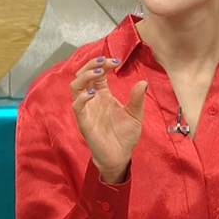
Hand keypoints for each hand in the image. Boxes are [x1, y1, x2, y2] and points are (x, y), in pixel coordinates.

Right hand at [70, 56, 146, 183]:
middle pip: (83, 75)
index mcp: (103, 94)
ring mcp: (87, 109)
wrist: (120, 156)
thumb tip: (143, 82)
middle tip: (105, 61)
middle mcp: (92, 99)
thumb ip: (137, 99)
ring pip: (75, 86)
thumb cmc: (125, 135)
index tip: (117, 61)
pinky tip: (93, 93)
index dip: (104, 64)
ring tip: (99, 72)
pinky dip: (82, 97)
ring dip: (85, 76)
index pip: (98, 73)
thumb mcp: (135, 114)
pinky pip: (77, 106)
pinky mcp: (84, 122)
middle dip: (91, 64)